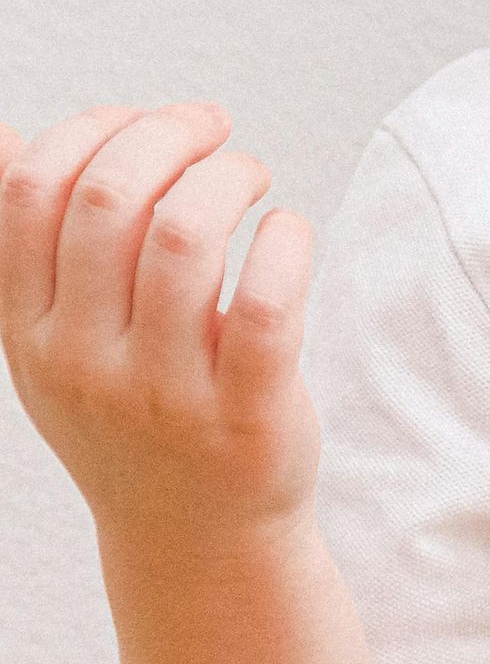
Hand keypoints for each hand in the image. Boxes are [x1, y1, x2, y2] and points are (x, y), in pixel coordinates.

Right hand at [0, 101, 319, 553]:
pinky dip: (285, 240)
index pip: (30, 190)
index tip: (144, 123)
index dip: (92, 127)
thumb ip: (30, 244)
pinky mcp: (246, 411)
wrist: (195, 540)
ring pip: (183, 236)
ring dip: (228, 175)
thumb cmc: (131, 413)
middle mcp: (85, 361)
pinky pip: (265, 300)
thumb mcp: (55, 340)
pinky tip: (287, 232)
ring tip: (251, 177)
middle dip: (167, 133)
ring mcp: (163, 391)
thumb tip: (5, 135)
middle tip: (212, 130)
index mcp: (31, 330)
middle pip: (106, 198)